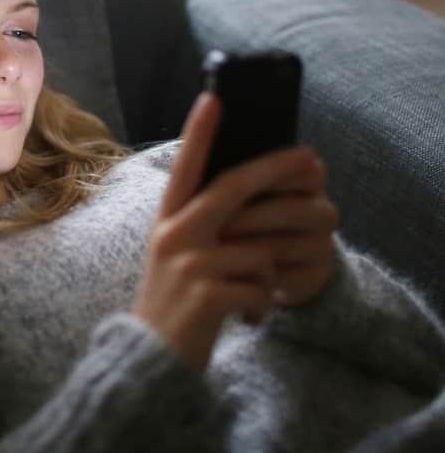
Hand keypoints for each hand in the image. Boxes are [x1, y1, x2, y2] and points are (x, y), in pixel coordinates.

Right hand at [131, 91, 324, 371]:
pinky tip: (247, 316)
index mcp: (167, 219)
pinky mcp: (206, 297)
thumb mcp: (176, 252)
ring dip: (268, 274)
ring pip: (258, 249)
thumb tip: (249, 187)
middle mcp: (175, 234)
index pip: (186, 166)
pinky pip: (261, 288)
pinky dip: (263, 304)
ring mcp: (190, 264)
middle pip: (234, 189)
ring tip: (254, 291)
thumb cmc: (173, 299)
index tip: (214, 98)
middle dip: (275, 169)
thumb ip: (201, 221)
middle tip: (309, 156)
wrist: (150, 359)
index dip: (198, 132)